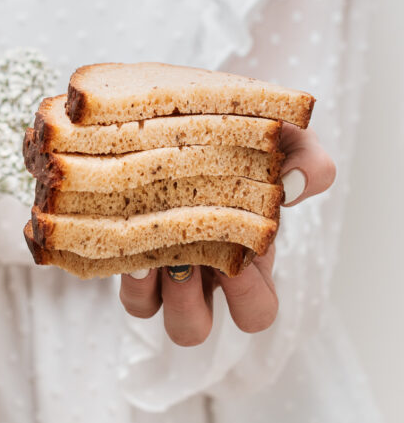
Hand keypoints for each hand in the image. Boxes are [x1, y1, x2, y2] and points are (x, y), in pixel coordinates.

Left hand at [119, 122, 335, 345]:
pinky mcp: (121, 234)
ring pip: (146, 309)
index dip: (250, 296)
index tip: (245, 255)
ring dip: (148, 290)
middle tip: (191, 261)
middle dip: (189, 306)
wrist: (196, 94)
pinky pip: (112, 272)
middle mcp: (198, 266)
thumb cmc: (247, 125)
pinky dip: (118, 263)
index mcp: (244, 256)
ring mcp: (156, 253)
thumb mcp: (288, 136)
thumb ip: (310, 161)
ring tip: (153, 252)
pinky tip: (125, 228)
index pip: (255, 311)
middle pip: (192, 329)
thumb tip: (293, 187)